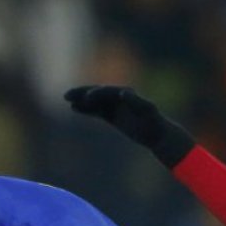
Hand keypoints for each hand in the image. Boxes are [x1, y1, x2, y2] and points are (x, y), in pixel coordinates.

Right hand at [63, 85, 193, 166]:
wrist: (157, 134)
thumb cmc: (154, 122)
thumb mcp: (147, 110)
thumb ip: (135, 101)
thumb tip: (122, 92)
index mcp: (127, 94)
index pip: (108, 91)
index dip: (97, 93)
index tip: (87, 97)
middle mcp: (119, 97)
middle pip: (97, 93)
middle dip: (83, 93)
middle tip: (68, 95)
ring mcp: (115, 106)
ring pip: (95, 101)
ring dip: (81, 100)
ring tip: (68, 101)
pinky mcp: (112, 116)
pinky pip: (96, 111)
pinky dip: (86, 109)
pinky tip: (74, 108)